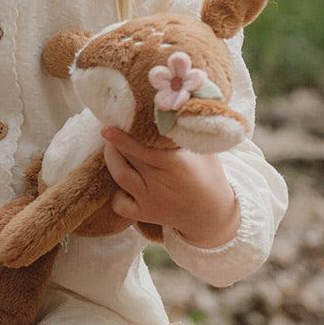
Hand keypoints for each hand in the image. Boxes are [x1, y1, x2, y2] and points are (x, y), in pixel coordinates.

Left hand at [101, 127, 239, 247]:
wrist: (214, 216)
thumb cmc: (209, 176)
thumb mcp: (204, 151)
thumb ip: (185, 132)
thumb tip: (170, 108)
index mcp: (178, 166)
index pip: (144, 150)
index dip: (124, 138)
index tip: (109, 126)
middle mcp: (161, 184)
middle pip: (129, 158)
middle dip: (115, 143)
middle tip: (112, 130)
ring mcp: (151, 202)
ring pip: (120, 176)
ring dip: (112, 159)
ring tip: (111, 147)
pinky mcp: (144, 215)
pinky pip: (120, 203)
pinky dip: (116, 192)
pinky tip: (121, 182)